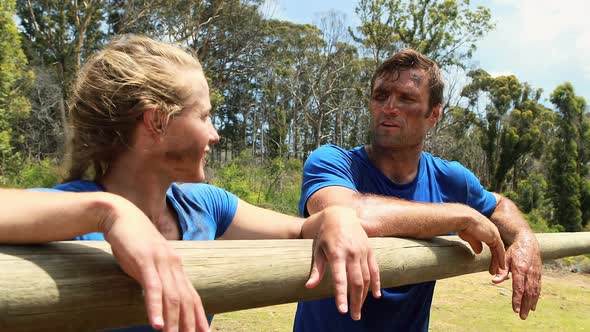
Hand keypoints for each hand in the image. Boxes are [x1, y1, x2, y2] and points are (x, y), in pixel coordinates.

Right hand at [99, 194, 207, 331]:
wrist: (120, 216)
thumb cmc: (133, 242)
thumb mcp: (149, 263)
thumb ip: (157, 278)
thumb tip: (160, 297)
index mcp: (176, 266)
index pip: (192, 295)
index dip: (199, 315)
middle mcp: (173, 264)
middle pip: (186, 299)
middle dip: (189, 323)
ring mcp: (160, 262)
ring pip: (172, 297)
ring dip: (173, 321)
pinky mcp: (144, 261)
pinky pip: (152, 288)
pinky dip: (155, 307)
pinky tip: (156, 324)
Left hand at [302, 206, 380, 320]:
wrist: (340, 215)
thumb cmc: (325, 234)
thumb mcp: (317, 249)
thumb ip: (316, 269)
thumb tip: (309, 286)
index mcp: (337, 253)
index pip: (340, 279)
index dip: (341, 295)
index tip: (343, 310)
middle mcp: (351, 253)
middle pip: (356, 282)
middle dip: (356, 301)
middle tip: (354, 316)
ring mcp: (363, 252)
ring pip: (366, 278)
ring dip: (364, 296)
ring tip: (359, 309)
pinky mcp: (370, 250)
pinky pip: (375, 269)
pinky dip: (376, 283)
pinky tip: (376, 295)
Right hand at [457, 212, 505, 275]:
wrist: (464, 218)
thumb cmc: (463, 225)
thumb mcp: (469, 237)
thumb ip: (475, 243)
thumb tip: (479, 251)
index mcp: (485, 229)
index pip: (491, 243)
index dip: (492, 252)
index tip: (491, 260)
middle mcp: (492, 231)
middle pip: (497, 247)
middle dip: (497, 258)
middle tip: (496, 268)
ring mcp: (494, 234)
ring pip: (499, 250)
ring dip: (499, 261)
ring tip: (500, 271)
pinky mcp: (495, 238)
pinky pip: (500, 251)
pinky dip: (501, 259)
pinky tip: (502, 267)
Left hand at [492, 232, 540, 319]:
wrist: (526, 240)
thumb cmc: (513, 249)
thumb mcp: (504, 257)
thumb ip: (500, 270)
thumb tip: (494, 281)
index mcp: (520, 268)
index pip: (518, 288)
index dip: (517, 300)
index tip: (515, 310)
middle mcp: (529, 272)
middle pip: (528, 292)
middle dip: (525, 305)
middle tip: (522, 317)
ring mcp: (536, 273)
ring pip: (535, 291)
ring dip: (531, 303)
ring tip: (528, 313)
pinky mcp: (539, 273)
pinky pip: (538, 287)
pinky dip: (536, 297)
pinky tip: (534, 304)